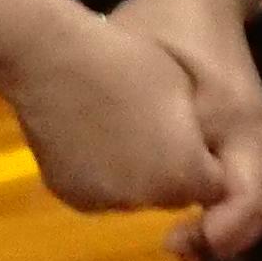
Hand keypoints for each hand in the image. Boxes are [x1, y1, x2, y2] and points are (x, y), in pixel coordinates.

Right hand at [0, 5, 230, 225]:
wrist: (49, 58)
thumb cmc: (124, 59)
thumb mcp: (182, 89)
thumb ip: (198, 130)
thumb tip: (200, 150)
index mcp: (183, 174)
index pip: (212, 186)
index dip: (201, 158)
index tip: (184, 129)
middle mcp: (147, 200)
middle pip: (171, 194)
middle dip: (169, 170)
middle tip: (146, 126)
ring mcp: (106, 202)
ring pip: (134, 195)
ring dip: (133, 175)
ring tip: (114, 128)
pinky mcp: (72, 197)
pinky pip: (98, 192)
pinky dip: (98, 175)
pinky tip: (87, 138)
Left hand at [116, 0, 261, 260]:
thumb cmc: (167, 26)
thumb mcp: (147, 70)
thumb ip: (146, 125)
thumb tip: (139, 181)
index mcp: (243, 126)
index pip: (246, 201)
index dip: (215, 232)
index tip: (169, 242)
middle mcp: (259, 139)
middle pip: (258, 212)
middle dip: (220, 238)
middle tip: (171, 245)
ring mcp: (256, 136)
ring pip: (254, 202)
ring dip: (222, 226)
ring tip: (180, 238)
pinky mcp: (242, 134)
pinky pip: (243, 185)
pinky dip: (221, 208)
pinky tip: (186, 210)